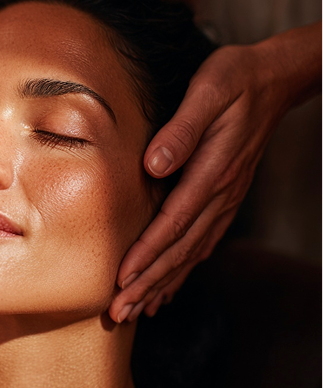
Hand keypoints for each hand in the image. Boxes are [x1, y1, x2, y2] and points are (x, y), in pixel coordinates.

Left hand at [109, 22, 321, 322]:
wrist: (272, 79)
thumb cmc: (235, 79)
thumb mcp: (208, 91)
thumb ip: (181, 129)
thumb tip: (153, 164)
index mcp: (214, 170)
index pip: (175, 221)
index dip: (148, 253)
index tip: (123, 279)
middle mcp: (221, 193)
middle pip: (182, 248)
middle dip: (149, 282)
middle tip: (119, 312)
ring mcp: (225, 199)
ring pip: (191, 252)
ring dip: (163, 283)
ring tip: (137, 310)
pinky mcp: (223, 198)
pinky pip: (202, 242)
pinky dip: (183, 268)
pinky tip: (167, 286)